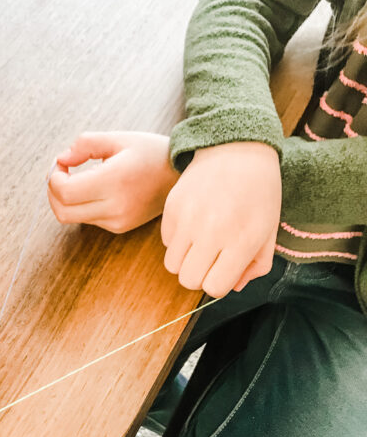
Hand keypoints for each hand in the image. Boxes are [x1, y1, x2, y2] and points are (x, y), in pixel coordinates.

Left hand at [48, 131, 179, 233]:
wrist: (180, 176)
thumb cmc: (150, 152)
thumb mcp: (118, 138)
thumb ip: (84, 144)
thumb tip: (61, 159)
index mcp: (114, 181)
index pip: (65, 192)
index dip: (54, 177)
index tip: (62, 163)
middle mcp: (115, 206)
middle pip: (62, 211)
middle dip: (53, 192)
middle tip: (61, 174)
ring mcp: (118, 221)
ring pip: (72, 218)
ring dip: (65, 199)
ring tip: (76, 179)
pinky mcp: (120, 227)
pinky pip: (88, 220)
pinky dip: (81, 206)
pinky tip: (93, 190)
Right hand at [161, 141, 280, 297]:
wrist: (238, 149)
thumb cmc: (259, 192)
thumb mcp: (269, 230)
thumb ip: (256, 265)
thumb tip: (234, 286)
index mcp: (241, 241)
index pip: (215, 287)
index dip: (219, 283)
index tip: (225, 269)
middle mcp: (211, 233)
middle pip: (188, 280)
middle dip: (200, 275)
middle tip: (211, 259)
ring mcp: (188, 220)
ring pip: (172, 265)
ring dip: (186, 260)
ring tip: (200, 243)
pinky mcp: (172, 208)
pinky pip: (166, 242)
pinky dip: (177, 241)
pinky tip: (193, 224)